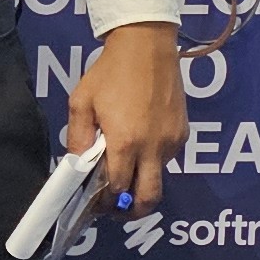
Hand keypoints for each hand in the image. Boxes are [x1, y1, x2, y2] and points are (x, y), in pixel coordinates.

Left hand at [66, 22, 182, 216]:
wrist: (146, 47)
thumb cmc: (109, 73)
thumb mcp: (82, 103)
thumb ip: (78, 139)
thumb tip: (77, 167)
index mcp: (126, 142)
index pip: (118, 189)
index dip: (105, 202)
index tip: (95, 204)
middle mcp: (153, 148)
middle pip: (149, 199)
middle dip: (132, 212)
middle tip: (115, 210)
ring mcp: (171, 142)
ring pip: (159, 179)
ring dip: (141, 183)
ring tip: (124, 172)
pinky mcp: (183, 133)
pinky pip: (167, 160)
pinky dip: (152, 163)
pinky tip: (138, 146)